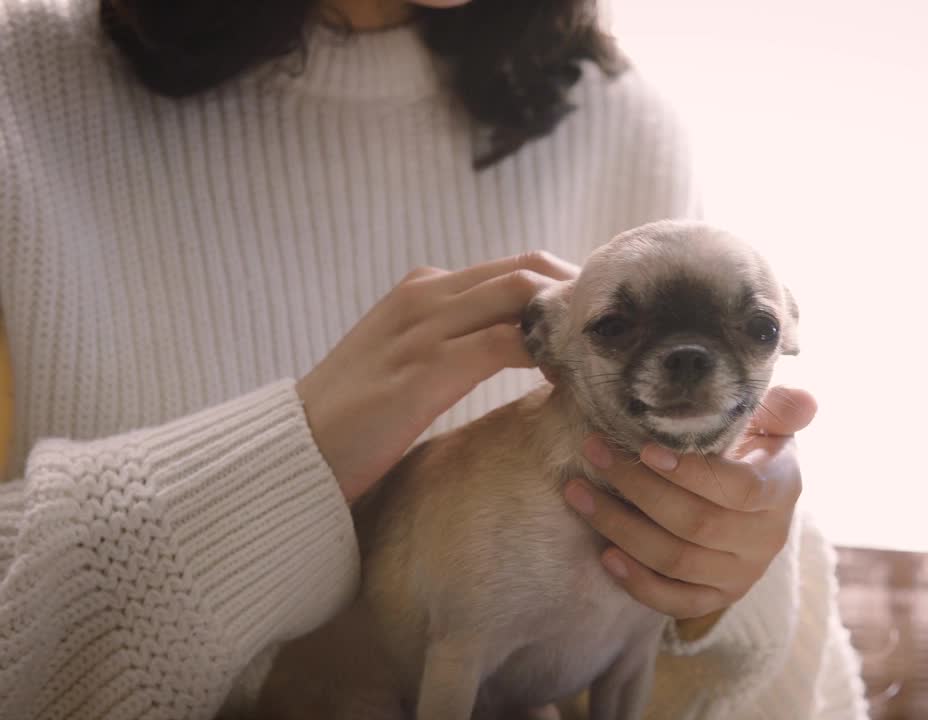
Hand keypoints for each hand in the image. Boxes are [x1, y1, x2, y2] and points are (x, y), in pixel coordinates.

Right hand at [298, 252, 577, 502]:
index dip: (563, 287)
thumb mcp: (406, 363)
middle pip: (527, 270)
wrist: (294, 454)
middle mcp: (425, 295)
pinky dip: (548, 356)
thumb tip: (519, 350)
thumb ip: (456, 344)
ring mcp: (425, 326)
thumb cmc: (354, 419)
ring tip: (605, 354)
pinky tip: (570, 381)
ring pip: (522, 297)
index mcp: (421, 290)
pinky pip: (509, 345)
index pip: (512, 268)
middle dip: (578, 294)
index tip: (601, 319)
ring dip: (569, 321)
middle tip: (618, 332)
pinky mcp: (428, 367)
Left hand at [564, 387, 816, 631]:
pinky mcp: (717, 597)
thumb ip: (782, 408)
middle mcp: (765, 538)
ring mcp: (741, 573)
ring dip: (621, 528)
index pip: (739, 489)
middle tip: (595, 453)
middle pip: (697, 523)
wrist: (757, 499)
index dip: (692, 473)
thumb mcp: (770, 422)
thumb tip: (806, 401)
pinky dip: (638, 582)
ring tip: (578, 493)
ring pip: (676, 561)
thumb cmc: (753, 449)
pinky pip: (675, 601)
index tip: (645, 449)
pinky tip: (605, 555)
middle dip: (637, 488)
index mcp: (780, 489)